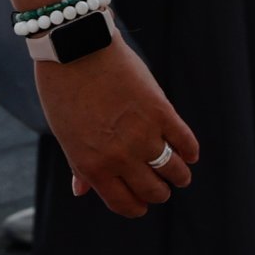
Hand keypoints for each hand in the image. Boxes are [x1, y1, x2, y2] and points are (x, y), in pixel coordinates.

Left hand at [28, 38, 199, 216]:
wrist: (75, 47)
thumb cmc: (64, 90)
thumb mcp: (65, 134)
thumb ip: (79, 166)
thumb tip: (81, 191)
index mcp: (94, 168)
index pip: (125, 204)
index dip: (137, 207)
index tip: (142, 203)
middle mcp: (120, 158)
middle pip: (153, 191)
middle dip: (159, 192)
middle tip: (161, 186)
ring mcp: (142, 135)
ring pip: (173, 170)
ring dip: (179, 175)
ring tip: (180, 173)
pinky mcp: (160, 111)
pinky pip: (184, 141)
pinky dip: (190, 150)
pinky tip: (189, 153)